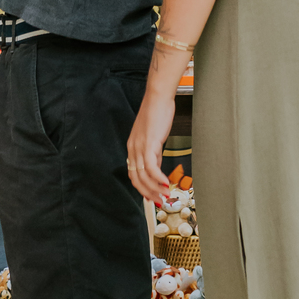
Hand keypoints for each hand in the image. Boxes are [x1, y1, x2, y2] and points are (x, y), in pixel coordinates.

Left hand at [127, 88, 176, 202]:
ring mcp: (140, 147)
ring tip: (165, 195)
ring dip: (155, 189)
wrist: (158, 97)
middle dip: (149, 193)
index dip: (142, 188)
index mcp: (132, 147)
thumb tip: (157, 167)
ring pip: (144, 176)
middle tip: (159, 201)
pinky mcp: (149, 144)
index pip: (133, 175)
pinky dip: (159, 178)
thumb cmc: (157, 112)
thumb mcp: (153, 137)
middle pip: (137, 179)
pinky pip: (151, 167)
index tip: (151, 196)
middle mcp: (133, 149)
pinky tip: (166, 183)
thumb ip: (153, 153)